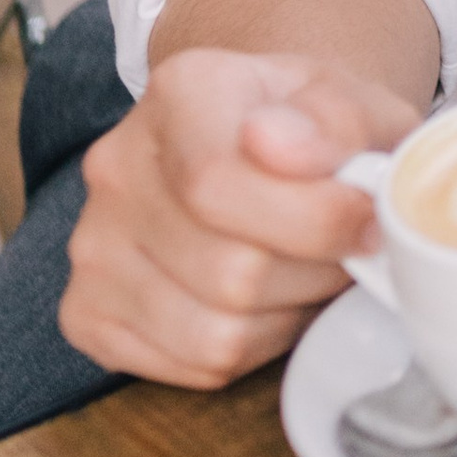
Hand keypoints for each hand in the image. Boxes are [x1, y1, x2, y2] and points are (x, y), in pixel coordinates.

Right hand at [61, 50, 421, 390]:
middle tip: (347, 250)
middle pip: (230, 270)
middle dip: (315, 272)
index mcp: (181, 92)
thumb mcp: (354, 103)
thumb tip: (278, 146)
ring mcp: (93, 244)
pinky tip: (263, 302)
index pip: (217, 181)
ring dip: (288, 316)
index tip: (366, 219)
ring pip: (215, 332)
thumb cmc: (316, 132)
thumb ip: (336, 120)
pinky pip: (191, 365)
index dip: (314, 219)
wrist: (271, 148)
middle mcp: (118, 164)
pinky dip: (250, 349)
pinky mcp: (89, 312)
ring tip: (305, 272)